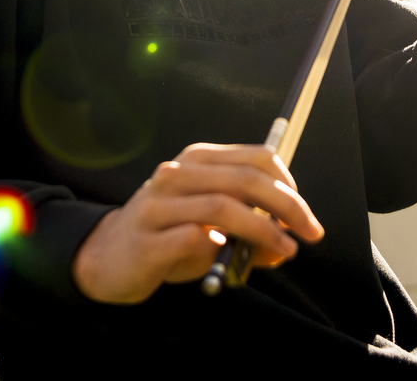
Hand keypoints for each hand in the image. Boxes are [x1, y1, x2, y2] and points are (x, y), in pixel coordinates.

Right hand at [71, 143, 323, 303]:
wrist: (107, 258)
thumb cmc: (168, 237)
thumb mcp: (213, 229)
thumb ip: (250, 234)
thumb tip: (285, 246)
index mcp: (199, 161)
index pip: (256, 158)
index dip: (288, 183)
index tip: (303, 213)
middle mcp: (178, 174)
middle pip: (245, 180)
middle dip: (286, 206)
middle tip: (309, 233)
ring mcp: (158, 205)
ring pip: (221, 207)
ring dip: (261, 230)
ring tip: (283, 250)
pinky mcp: (147, 239)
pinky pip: (191, 239)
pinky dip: (218, 248)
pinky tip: (227, 257)